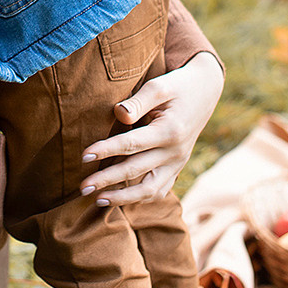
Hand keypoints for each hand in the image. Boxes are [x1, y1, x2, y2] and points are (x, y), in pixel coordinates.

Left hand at [80, 51, 223, 206]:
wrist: (205, 92)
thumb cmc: (177, 86)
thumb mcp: (159, 86)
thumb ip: (138, 101)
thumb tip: (118, 113)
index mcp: (170, 131)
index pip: (131, 144)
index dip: (106, 151)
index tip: (84, 156)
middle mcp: (175, 152)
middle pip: (135, 170)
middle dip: (107, 180)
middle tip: (83, 187)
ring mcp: (178, 163)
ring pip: (149, 190)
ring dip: (123, 198)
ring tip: (98, 201)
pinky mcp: (177, 168)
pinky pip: (159, 190)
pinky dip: (139, 198)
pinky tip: (119, 200)